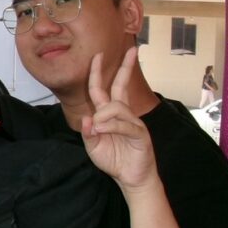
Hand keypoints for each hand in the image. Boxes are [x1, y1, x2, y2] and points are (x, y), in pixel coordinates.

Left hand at [81, 48, 157, 191]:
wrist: (130, 178)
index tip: (98, 55)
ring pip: (116, 107)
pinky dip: (110, 126)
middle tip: (132, 50)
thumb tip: (87, 118)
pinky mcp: (140, 134)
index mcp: (109, 114)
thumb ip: (87, 133)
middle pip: (121, 86)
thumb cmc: (113, 160)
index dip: (98, 73)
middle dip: (125, 67)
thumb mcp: (93, 146)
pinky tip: (102, 130)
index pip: (102, 90)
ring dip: (102, 116)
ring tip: (97, 129)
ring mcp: (133, 122)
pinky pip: (124, 124)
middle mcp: (122, 114)